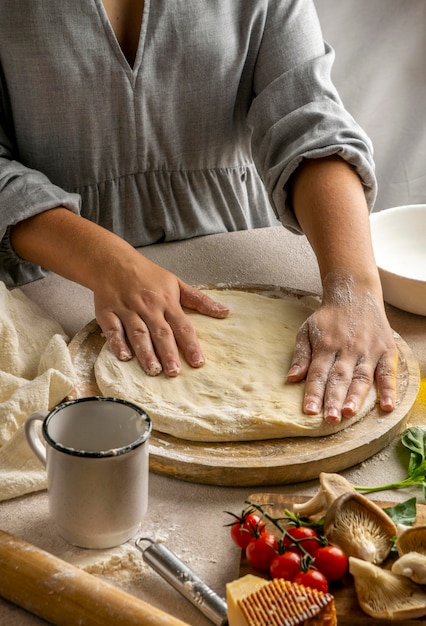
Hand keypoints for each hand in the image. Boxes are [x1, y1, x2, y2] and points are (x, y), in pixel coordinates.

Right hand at [94, 251, 228, 376]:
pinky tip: (124, 357)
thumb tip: (224, 312)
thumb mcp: (176, 283)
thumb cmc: (147, 274)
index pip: (182, 326)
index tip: (198, 362)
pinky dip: (118, 343)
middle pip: (160, 332)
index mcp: (167, 301)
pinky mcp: (108, 312)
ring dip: (146, 353)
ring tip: (153, 370)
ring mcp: (127, 309)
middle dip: (168, 353)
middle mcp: (148, 307)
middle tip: (174, 373)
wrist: (112, 261)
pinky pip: (113, 330)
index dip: (191, 345)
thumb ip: (199, 300)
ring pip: (138, 333)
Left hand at [287, 275, 397, 422]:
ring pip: (361, 377)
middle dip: (333, 399)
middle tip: (329, 419)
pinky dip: (388, 389)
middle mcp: (347, 348)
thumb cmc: (328, 317)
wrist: (355, 293)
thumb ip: (301, 355)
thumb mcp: (307, 330)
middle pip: (339, 377)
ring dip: (356, 396)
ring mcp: (368, 350)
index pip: (318, 373)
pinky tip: (387, 406)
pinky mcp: (385, 350)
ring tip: (348, 413)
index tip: (309, 411)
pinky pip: (386, 372)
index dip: (314, 392)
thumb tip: (291, 378)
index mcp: (326, 345)